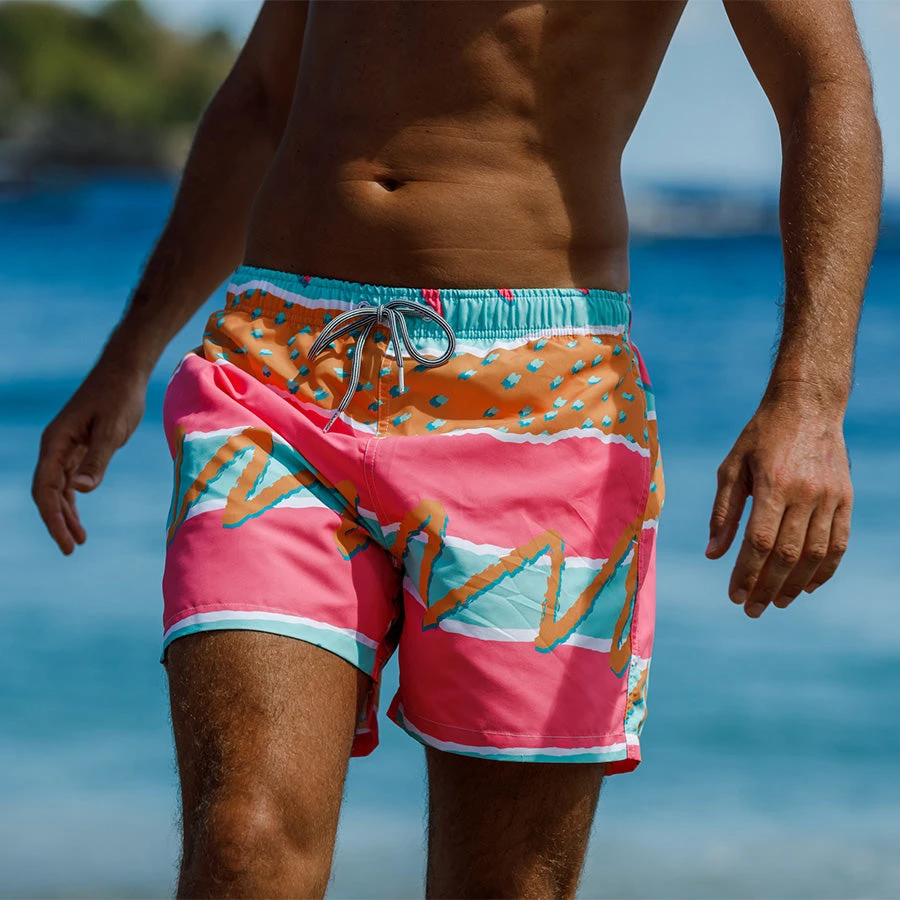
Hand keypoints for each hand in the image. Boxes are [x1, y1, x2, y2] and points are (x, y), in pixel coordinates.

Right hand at [32, 362, 147, 554]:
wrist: (125, 372)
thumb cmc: (119, 397)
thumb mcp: (112, 430)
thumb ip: (97, 460)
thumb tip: (80, 490)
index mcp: (56, 442)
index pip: (45, 488)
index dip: (52, 517)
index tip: (66, 541)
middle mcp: (55, 446)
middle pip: (48, 492)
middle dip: (57, 521)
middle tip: (72, 549)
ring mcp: (65, 445)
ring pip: (58, 487)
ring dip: (65, 513)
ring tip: (78, 540)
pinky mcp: (79, 445)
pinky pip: (69, 478)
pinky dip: (74, 498)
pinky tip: (80, 515)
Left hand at [706, 383, 852, 617]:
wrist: (808, 405)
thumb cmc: (761, 436)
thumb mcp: (731, 467)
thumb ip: (723, 512)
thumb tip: (713, 554)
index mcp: (773, 484)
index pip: (760, 542)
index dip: (747, 573)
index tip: (734, 595)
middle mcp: (805, 493)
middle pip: (788, 555)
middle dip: (767, 587)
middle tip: (751, 609)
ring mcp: (830, 497)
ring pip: (815, 554)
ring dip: (795, 585)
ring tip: (776, 602)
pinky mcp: (845, 498)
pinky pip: (838, 543)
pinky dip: (824, 570)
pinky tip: (807, 586)